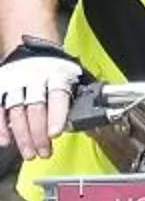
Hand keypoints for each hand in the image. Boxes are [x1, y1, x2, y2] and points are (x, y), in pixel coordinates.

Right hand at [0, 40, 83, 161]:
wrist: (33, 47)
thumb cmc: (56, 70)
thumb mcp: (70, 78)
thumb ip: (72, 99)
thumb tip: (81, 123)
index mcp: (57, 74)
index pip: (57, 96)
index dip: (56, 116)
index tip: (55, 134)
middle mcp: (34, 77)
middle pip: (35, 108)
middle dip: (39, 134)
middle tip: (44, 152)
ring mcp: (15, 82)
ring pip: (17, 111)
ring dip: (23, 136)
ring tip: (29, 153)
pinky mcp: (2, 86)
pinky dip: (1, 127)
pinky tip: (6, 141)